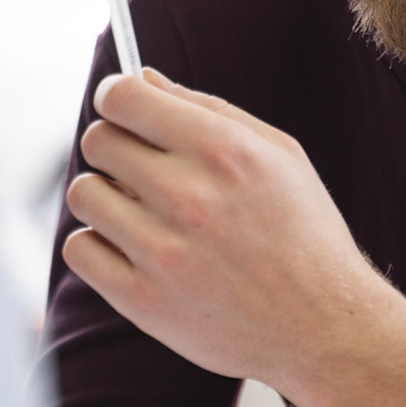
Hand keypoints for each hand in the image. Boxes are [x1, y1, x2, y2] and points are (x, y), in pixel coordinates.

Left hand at [63, 70, 405, 406]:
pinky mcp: (143, 300)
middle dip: (113, 146)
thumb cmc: (305, 235)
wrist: (325, 327)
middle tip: (139, 168)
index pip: (124, 97)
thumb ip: (208, 110)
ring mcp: (163, 251)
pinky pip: (80, 249)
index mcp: (224, 150)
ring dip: (105, 197)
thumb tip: (143, 79)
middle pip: (98, 141)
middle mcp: (190, 196)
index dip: (115, 96)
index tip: (120, 108)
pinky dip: (98, 246)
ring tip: (141, 213)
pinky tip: (132, 249)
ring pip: (84, 194)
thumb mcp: (280, 155)